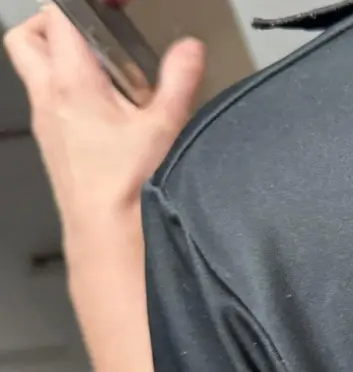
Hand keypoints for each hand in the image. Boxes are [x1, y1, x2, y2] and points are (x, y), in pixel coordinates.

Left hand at [3, 5, 204, 256]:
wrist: (105, 231)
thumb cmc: (127, 187)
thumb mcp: (165, 126)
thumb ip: (178, 80)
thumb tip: (189, 49)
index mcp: (73, 84)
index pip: (59, 19)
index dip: (80, 4)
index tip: (108, 6)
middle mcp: (48, 98)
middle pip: (27, 37)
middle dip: (54, 21)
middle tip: (91, 24)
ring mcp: (45, 120)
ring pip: (34, 68)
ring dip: (59, 53)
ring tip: (104, 63)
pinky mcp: (52, 140)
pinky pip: (48, 98)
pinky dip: (69, 85)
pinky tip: (106, 103)